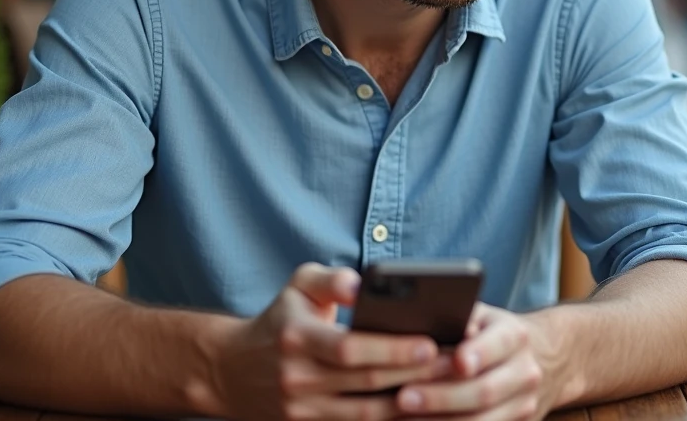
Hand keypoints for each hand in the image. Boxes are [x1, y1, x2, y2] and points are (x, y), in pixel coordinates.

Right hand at [215, 263, 452, 419]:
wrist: (230, 373)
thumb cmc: (279, 320)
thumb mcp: (298, 286)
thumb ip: (332, 279)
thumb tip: (363, 282)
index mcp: (296, 338)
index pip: (350, 348)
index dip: (393, 349)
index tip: (432, 342)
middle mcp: (297, 379)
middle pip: (366, 383)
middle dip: (415, 375)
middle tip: (456, 365)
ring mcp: (301, 412)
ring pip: (366, 415)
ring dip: (410, 405)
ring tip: (449, 390)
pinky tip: (420, 413)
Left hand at [393, 304, 553, 419]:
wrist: (541, 359)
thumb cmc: (493, 333)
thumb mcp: (483, 316)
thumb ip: (460, 317)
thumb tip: (431, 324)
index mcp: (515, 336)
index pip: (498, 343)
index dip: (478, 353)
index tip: (455, 361)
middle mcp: (525, 372)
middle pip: (485, 391)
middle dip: (441, 397)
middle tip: (403, 398)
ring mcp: (524, 405)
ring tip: (403, 418)